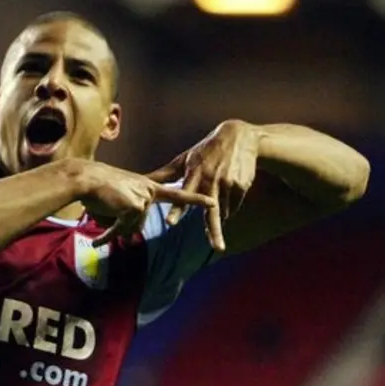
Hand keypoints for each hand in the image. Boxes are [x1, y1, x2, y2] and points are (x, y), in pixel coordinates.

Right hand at [82, 163, 215, 247]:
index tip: (213, 203)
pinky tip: (98, 241)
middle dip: (120, 227)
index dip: (196, 200)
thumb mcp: (120, 197)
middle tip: (104, 232)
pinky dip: (108, 235)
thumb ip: (131, 212)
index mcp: (149, 185)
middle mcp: (149, 191)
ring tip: (100, 224)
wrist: (87, 179)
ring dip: (113, 228)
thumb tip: (132, 233)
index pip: (177, 194)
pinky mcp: (136, 206)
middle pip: (140, 222)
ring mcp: (144, 198)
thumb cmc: (99, 186)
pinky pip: (122, 227)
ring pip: (132, 226)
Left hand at [155, 120, 259, 251]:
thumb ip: (165, 175)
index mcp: (194, 175)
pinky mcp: (241, 186)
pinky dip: (229, 206)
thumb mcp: (185, 159)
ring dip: (217, 212)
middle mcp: (210, 181)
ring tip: (218, 191)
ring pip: (221, 213)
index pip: (183, 196)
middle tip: (218, 248)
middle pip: (211, 212)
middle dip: (214, 231)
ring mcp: (227, 184)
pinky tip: (228, 190)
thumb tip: (143, 182)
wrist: (239, 138)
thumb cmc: (205, 151)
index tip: (170, 222)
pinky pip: (232, 208)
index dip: (177, 210)